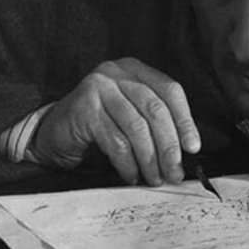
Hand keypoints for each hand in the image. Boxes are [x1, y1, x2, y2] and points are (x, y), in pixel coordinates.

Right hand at [30, 58, 200, 186]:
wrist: (55, 132)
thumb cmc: (100, 125)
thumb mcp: (130, 114)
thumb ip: (155, 121)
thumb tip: (186, 150)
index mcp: (135, 69)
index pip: (170, 90)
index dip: (185, 120)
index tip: (193, 147)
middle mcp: (117, 72)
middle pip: (155, 109)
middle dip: (169, 146)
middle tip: (175, 172)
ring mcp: (99, 88)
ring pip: (137, 127)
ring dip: (150, 159)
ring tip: (155, 179)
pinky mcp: (84, 108)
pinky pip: (115, 141)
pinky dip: (128, 163)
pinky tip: (132, 176)